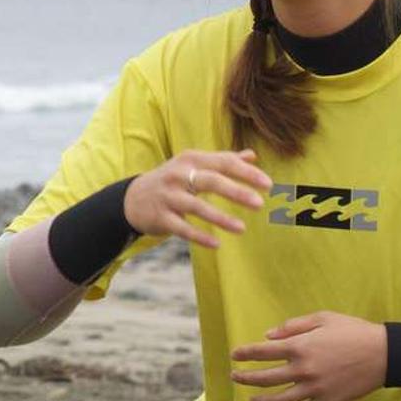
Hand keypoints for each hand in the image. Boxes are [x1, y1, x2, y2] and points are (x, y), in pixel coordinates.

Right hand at [123, 150, 270, 248]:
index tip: (268, 185)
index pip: (223, 162)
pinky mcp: (160, 217)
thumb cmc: (173, 180)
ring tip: (242, 228)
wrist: (132, 198)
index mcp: (191, 159)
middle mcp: (178, 175)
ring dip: (220, 218)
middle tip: (260, 203)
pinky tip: (217, 244)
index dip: (246, 173)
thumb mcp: (193, 165)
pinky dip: (199, 236)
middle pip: (210, 181)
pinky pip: (182, 228)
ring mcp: (168, 196)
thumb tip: (252, 156)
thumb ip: (222, 160)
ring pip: (196, 207)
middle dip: (235, 191)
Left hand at [230, 311, 386, 400]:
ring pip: (280, 400)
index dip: (245, 354)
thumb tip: (268, 336)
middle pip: (265, 379)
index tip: (235, 356)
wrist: (385, 354)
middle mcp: (303, 370)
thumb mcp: (322, 318)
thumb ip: (293, 326)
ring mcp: (315, 389)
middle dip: (246, 378)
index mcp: (299, 347)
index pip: (262, 352)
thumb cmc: (353, 331)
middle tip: (235, 377)